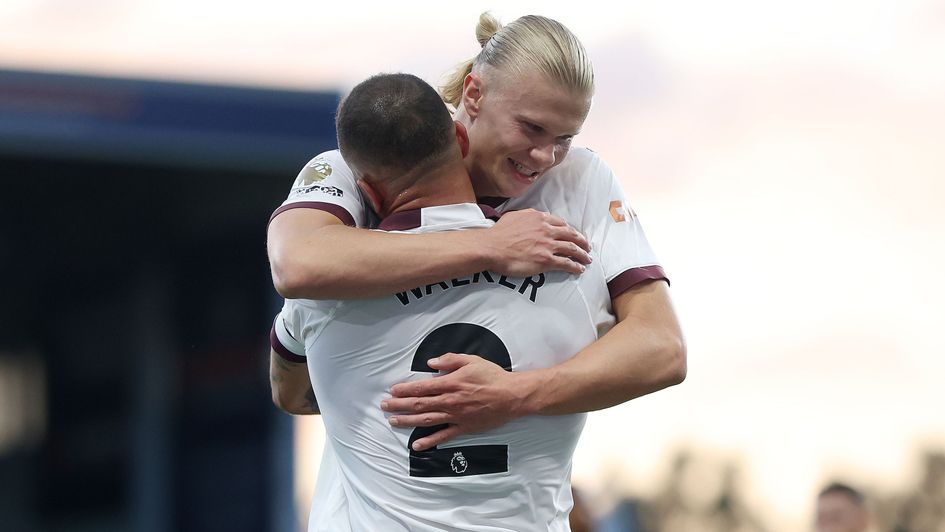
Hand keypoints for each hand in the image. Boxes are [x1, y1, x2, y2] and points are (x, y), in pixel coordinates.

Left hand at [380, 353, 528, 450]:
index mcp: (450, 383)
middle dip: (399, 405)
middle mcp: (449, 401)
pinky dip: (429, 440)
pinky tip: (416, 444)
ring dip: (408, 421)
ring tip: (393, 421)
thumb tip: (431, 363)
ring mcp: (456, 416)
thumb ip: (450, 360)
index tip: (392, 391)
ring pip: (426, 419)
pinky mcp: (464, 427)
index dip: (404, 390)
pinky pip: (443, 435)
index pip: (421, 387)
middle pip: (419, 404)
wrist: (511, 396)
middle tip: (384, 406)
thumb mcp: (471, 360)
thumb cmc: (492, 376)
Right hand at [485, 209, 590, 275]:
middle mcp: (547, 230)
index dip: (570, 230)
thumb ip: (527, 215)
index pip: (561, 223)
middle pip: (571, 235)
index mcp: (540, 218)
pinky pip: (566, 263)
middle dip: (582, 241)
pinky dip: (575, 266)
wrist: (492, 247)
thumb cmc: (499, 233)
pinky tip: (579, 269)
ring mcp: (548, 245)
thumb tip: (533, 216)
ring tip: (587, 259)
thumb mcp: (514, 216)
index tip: (574, 234)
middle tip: (587, 247)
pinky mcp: (546, 260)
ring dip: (582, 255)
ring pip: (572, 249)